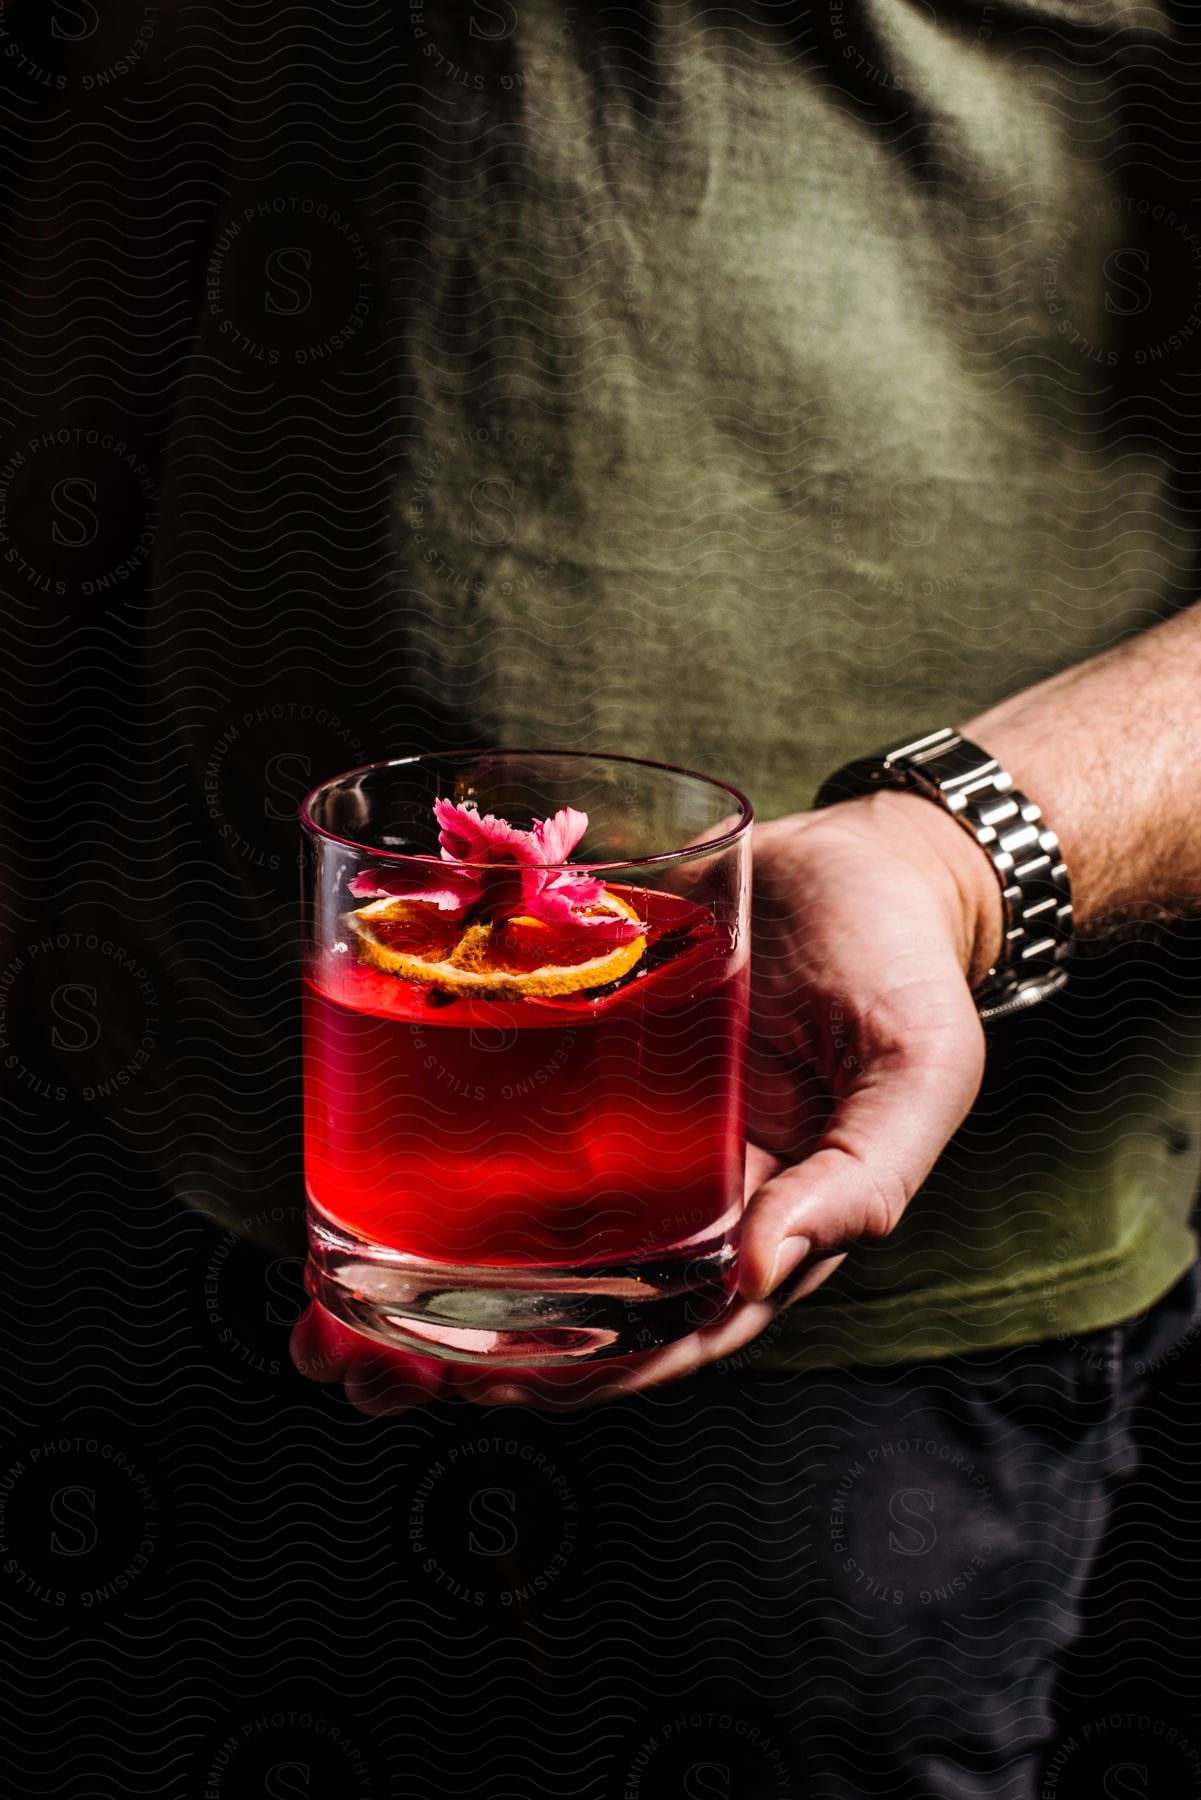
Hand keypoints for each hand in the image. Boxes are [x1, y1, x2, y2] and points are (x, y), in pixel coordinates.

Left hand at [291, 790, 1002, 1413]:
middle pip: (566, 1300)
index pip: (658, 1332)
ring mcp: (621, 1125)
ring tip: (320, 1315)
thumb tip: (760, 1270)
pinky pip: (497, 1114)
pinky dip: (427, 1156)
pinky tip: (350, 1172)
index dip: (572, 1372)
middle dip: (460, 1349)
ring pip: (514, 1225)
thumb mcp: (915, 1078)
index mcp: (756, 1225)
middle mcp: (676, 1194)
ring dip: (418, 1279)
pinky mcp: (579, 1050)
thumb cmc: (901, 977)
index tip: (476, 1382)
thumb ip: (862, 1178)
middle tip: (356, 1368)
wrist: (863, 865)